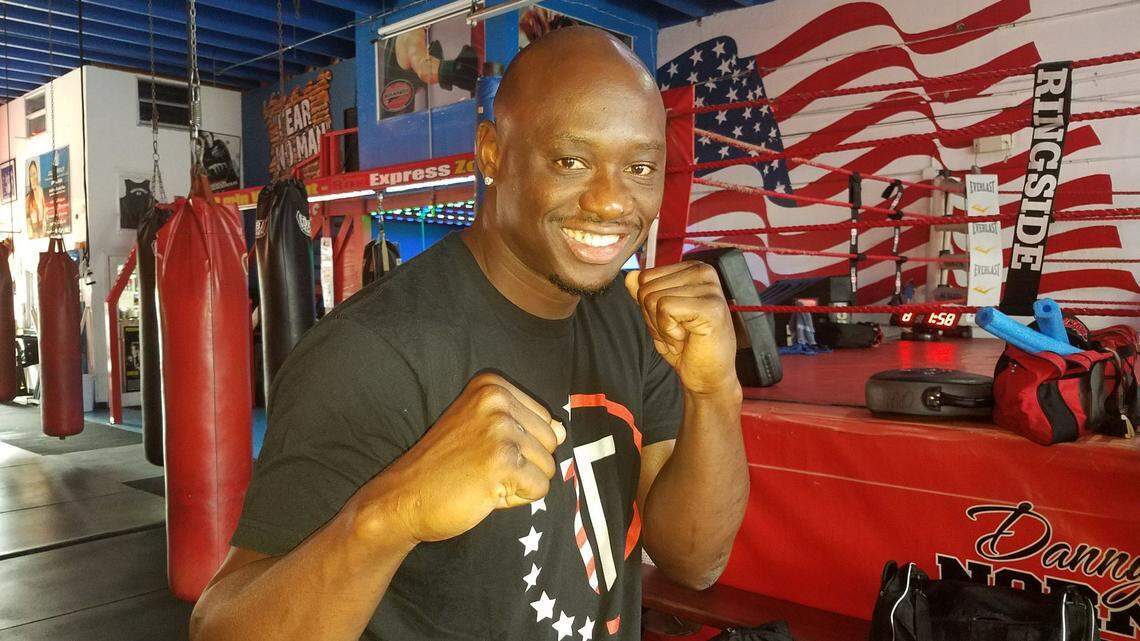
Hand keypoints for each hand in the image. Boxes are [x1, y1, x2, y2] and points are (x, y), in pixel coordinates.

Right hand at [366, 372, 564, 543]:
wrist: (403, 497)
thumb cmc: (444, 467)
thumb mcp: (483, 429)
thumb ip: (525, 424)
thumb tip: (562, 429)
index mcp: (492, 385)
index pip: (545, 420)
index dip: (520, 446)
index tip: (481, 450)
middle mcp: (497, 400)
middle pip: (552, 442)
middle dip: (524, 465)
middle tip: (482, 468)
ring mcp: (500, 429)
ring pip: (548, 467)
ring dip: (519, 483)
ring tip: (483, 479)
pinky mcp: (502, 462)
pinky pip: (540, 489)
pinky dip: (517, 499)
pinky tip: (486, 492)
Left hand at [626, 262, 738, 394]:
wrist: (706, 377)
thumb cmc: (685, 347)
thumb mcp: (656, 317)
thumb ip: (644, 295)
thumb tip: (630, 276)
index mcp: (692, 269)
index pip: (645, 277)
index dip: (648, 306)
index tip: (671, 321)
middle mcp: (704, 272)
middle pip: (646, 287)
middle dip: (653, 318)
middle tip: (677, 332)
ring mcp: (710, 288)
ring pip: (653, 298)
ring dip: (661, 327)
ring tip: (683, 336)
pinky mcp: (711, 306)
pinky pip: (665, 308)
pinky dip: (669, 332)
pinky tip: (687, 339)